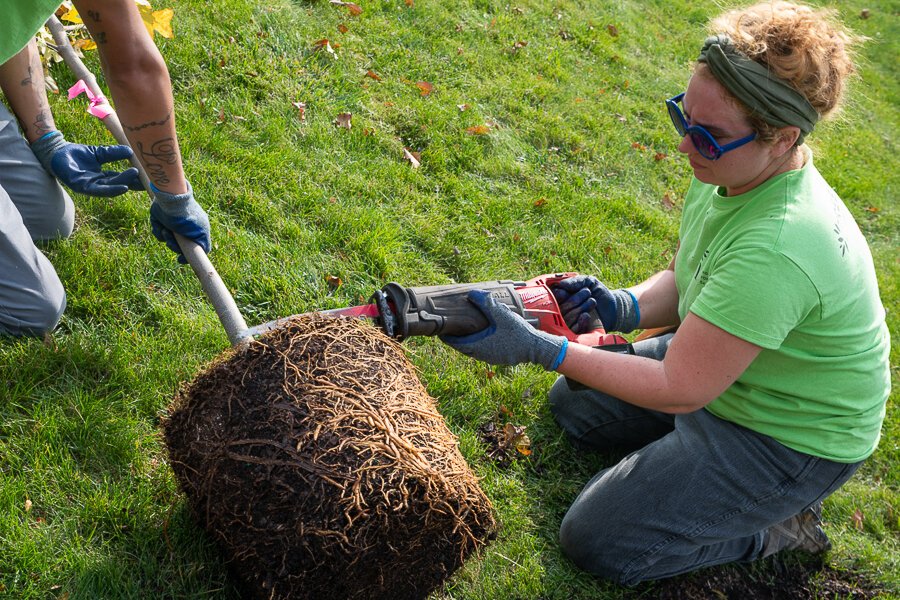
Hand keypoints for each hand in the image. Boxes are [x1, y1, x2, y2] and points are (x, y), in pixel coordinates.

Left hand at [31, 131, 142, 196]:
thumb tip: (130, 151)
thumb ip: (113, 153)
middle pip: (118, 185)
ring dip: (124, 183)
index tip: (149, 176)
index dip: (134, 178)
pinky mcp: (82, 187)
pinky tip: (123, 187)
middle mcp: (98, 184)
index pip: (121, 179)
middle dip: (133, 183)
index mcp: (102, 177)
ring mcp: (90, 187)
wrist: (56, 151)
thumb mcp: (98, 152)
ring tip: (137, 177)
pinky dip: (112, 190)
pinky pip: (99, 190)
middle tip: (148, 179)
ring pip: (111, 187)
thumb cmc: (75, 153)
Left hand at [149, 181, 211, 262]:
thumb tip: (202, 256)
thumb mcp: (201, 234)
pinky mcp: (161, 221)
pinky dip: (158, 231)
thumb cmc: (188, 218)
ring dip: (165, 238)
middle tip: (171, 240)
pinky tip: (160, 225)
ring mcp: (173, 225)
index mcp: (196, 231)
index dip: (186, 256)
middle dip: (173, 246)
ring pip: (167, 240)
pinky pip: (158, 233)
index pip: (193, 248)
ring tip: (165, 229)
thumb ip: (204, 246)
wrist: (171, 201)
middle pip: (178, 246)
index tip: (180, 259)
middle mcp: (185, 229)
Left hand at [439, 290, 567, 370]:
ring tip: (463, 330)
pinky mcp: (498, 357)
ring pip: (472, 350)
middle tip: (449, 328)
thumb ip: (486, 303)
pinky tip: (481, 334)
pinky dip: (477, 343)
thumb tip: (471, 293)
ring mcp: (490, 358)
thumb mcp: (502, 314)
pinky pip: (482, 351)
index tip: (440, 329)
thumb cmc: (518, 332)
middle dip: (455, 338)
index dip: (446, 336)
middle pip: (462, 347)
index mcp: (478, 346)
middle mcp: (481, 355)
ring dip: (466, 341)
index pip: (455, 343)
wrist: (537, 348)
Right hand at [552, 275, 638, 332]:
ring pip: (566, 319)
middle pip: (560, 309)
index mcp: (562, 297)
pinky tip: (586, 316)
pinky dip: (579, 322)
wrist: (613, 307)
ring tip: (592, 301)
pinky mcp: (577, 332)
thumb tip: (560, 285)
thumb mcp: (588, 282)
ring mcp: (569, 322)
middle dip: (574, 300)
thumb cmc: (598, 292)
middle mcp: (563, 310)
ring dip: (580, 308)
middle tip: (587, 292)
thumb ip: (575, 281)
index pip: (552, 298)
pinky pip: (573, 330)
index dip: (558, 296)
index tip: (565, 293)